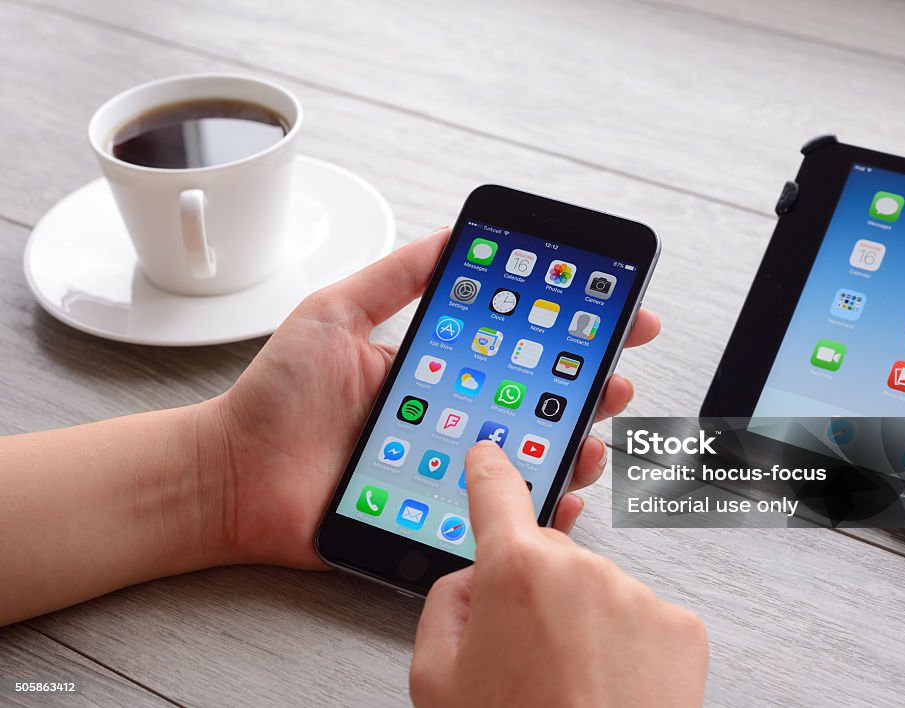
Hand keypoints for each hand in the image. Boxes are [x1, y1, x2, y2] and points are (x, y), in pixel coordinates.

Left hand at [205, 227, 659, 567]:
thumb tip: (453, 234)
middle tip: (616, 381)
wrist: (231, 476)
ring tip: (591, 438)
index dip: (572, 336)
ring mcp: (448, 471)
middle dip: (590, 392)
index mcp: (439, 373)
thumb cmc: (275, 398)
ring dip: (575, 448)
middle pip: (539, 408)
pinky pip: (498, 517)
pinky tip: (561, 498)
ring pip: (531, 462)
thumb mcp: (334, 314)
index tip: (619, 318)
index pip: (519, 350)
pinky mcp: (434, 517)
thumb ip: (393, 277)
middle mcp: (452, 421)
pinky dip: (538, 511)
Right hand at [410, 441, 707, 706]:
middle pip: (548, 557)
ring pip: (596, 590)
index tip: (491, 454)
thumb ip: (447, 606)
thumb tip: (474, 582)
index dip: (489, 470)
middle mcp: (582, 568)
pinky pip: (642, 619)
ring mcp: (637, 594)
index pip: (497, 492)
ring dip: (583, 623)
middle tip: (525, 655)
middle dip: (534, 591)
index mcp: (514, 570)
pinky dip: (628, 646)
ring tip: (571, 686)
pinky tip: (610, 688)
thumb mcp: (435, 679)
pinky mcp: (681, 626)